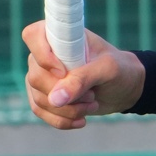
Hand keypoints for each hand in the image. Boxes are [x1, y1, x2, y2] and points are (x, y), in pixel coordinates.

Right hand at [24, 22, 144, 128]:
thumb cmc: (118, 69)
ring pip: (40, 99)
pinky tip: (81, 120)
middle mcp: (45, 54)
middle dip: (66, 94)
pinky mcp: (43, 96)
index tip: (64, 72)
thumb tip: (55, 99)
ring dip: (68, 110)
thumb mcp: (107, 69)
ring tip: (92, 104)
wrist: (123, 89)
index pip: (32, 35)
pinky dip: (62, 120)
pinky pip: (41, 112)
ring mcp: (41, 76)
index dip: (43, 56)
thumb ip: (82, 79)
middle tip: (92, 95)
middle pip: (36, 77)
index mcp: (59, 35)